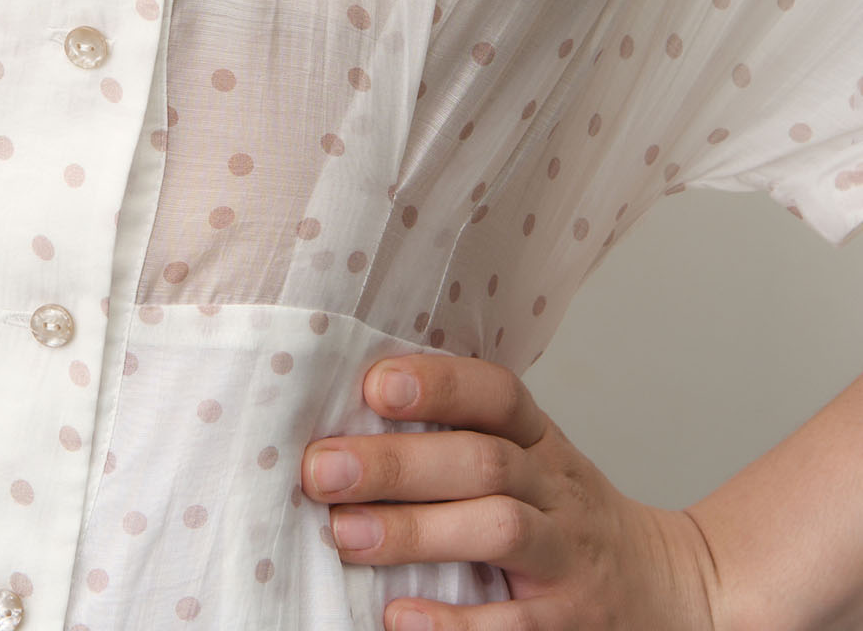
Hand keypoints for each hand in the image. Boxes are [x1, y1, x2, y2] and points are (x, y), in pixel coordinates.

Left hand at [301, 353, 721, 629]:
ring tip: (346, 534)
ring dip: (417, 530)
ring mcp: (567, 558)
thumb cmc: (565, 522)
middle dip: (398, 463)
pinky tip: (399, 615)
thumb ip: (463, 440)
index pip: (499, 394)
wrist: (669, 593)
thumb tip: (347, 425)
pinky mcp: (567, 627)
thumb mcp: (534, 465)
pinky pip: (512, 625)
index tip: (374, 384)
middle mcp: (558, 491)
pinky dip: (453, 623)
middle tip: (322, 470)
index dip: (440, 383)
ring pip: (499, 529)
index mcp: (542, 443)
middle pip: (484, 462)